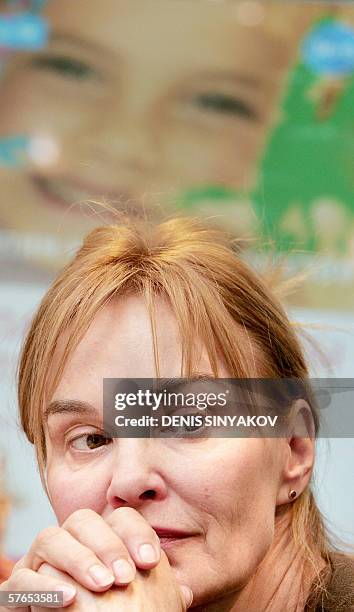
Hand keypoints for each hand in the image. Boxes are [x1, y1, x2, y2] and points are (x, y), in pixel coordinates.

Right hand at [0, 507, 191, 609]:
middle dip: (106, 544)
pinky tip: (68, 598)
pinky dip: (44, 585)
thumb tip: (187, 588)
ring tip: (102, 584)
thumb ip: (158, 590)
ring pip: (51, 538)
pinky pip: (22, 577)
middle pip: (82, 520)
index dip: (134, 534)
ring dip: (78, 558)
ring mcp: (39, 562)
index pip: (118, 518)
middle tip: (125, 576)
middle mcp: (68, 544)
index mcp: (98, 540)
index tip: (149, 561)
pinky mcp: (17, 590)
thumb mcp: (139, 605)